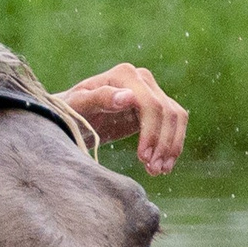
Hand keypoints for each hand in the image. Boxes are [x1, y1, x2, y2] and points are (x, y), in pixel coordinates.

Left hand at [58, 64, 187, 174]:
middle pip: (167, 112)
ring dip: (171, 147)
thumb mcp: (78, 105)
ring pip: (176, 118)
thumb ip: (100, 98)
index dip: (151, 133)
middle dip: (163, 144)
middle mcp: (142, 79)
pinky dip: (173, 145)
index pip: (150, 104)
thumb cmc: (71, 110)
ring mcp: (151, 91)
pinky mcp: (156, 107)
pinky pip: (174, 124)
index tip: (143, 159)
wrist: (74, 116)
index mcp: (124, 75)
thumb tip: (128, 96)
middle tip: (153, 170)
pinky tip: (164, 165)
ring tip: (159, 171)